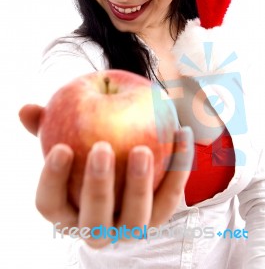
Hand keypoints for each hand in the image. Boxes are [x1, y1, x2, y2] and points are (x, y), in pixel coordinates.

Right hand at [19, 104, 193, 247]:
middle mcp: (95, 226)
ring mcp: (129, 227)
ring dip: (139, 185)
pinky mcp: (159, 217)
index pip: (49, 203)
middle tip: (102, 148)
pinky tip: (180, 134)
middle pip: (93, 220)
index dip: (52, 179)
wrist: (125, 167)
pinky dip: (178, 168)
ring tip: (143, 148)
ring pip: (134, 220)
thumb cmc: (87, 150)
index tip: (62, 147)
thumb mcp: (68, 136)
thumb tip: (26, 109)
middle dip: (97, 186)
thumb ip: (48, 125)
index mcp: (65, 210)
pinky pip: (170, 198)